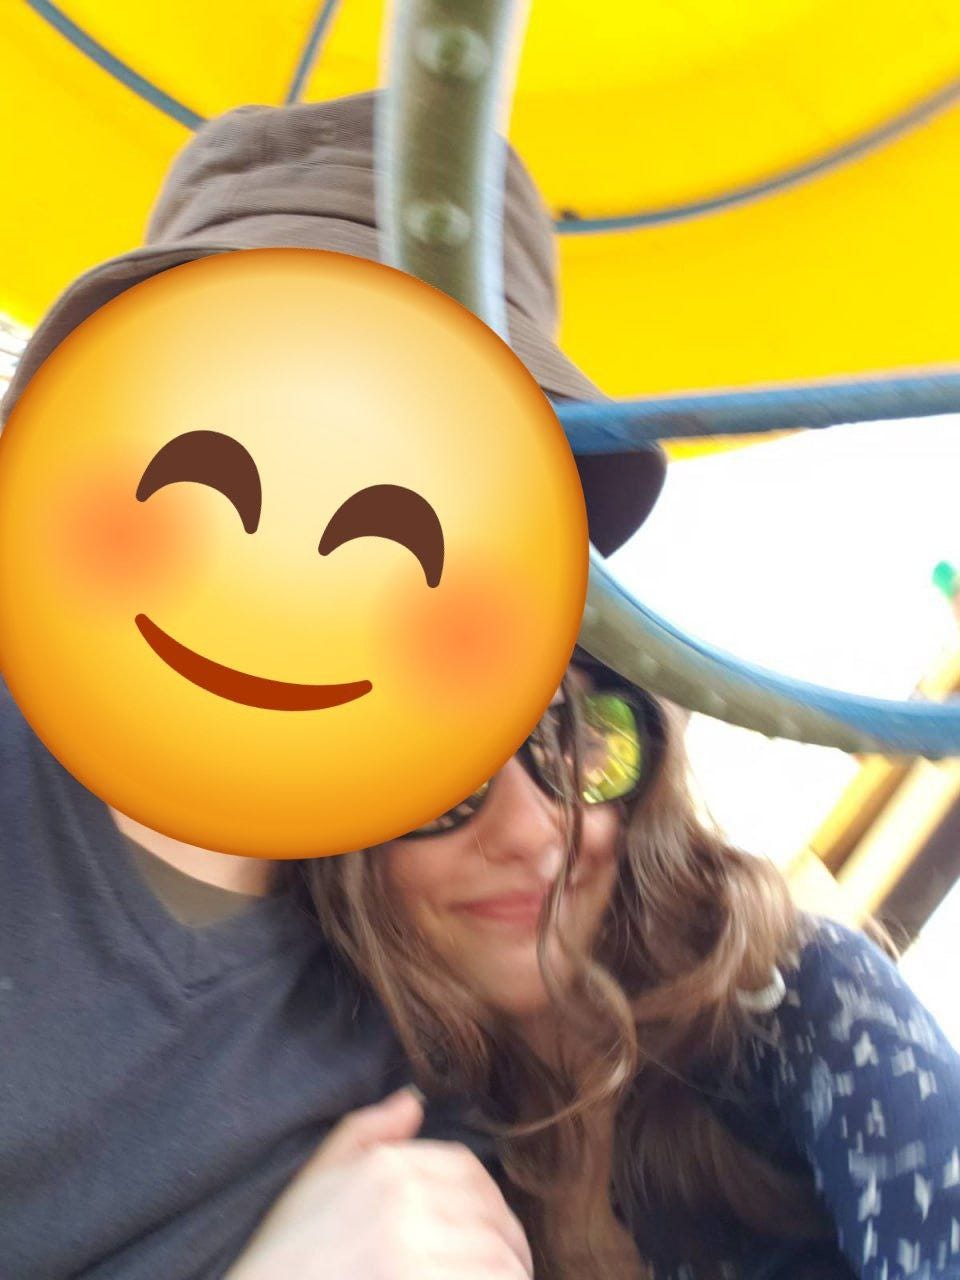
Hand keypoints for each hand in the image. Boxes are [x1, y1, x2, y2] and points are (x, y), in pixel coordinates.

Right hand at [226, 1087, 533, 1279]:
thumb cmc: (282, 1259)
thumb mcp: (313, 1183)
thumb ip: (364, 1133)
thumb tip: (413, 1098)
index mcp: (384, 1169)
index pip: (468, 1172)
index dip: (489, 1205)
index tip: (494, 1236)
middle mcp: (403, 1202)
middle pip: (491, 1218)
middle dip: (504, 1248)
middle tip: (504, 1273)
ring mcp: (410, 1252)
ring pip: (497, 1262)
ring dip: (504, 1277)